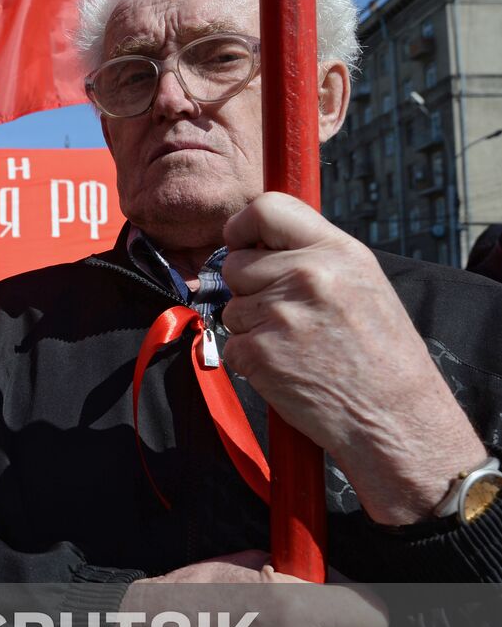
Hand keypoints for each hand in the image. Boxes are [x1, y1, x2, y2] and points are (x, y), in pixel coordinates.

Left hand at [219, 193, 485, 523]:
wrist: (396, 418)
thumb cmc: (382, 355)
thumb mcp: (363, 284)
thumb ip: (315, 256)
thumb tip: (263, 243)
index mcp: (337, 252)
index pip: (267, 208)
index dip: (242, 226)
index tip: (240, 242)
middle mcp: (307, 275)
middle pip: (235, 264)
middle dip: (248, 288)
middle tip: (285, 314)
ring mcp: (280, 314)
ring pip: (231, 307)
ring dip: (252, 327)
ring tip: (297, 346)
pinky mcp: (259, 352)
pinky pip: (230, 344)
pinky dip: (250, 360)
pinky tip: (288, 368)